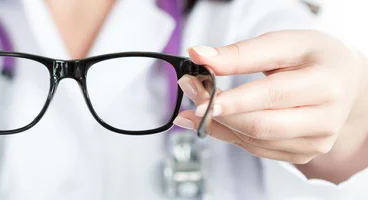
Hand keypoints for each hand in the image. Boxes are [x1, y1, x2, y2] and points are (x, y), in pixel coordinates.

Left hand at [174, 30, 367, 165]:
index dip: (233, 100)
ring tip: (195, 101)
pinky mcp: (300, 154)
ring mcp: (314, 142)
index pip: (273, 96)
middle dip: (217, 110)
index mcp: (326, 85)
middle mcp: (325, 120)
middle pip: (260, 125)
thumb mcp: (282, 43)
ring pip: (253, 140)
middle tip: (189, 87)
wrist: (342, 80)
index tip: (200, 98)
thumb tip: (199, 56)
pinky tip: (208, 119)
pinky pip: (254, 149)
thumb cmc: (312, 58)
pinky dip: (226, 133)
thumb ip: (241, 53)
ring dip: (216, 123)